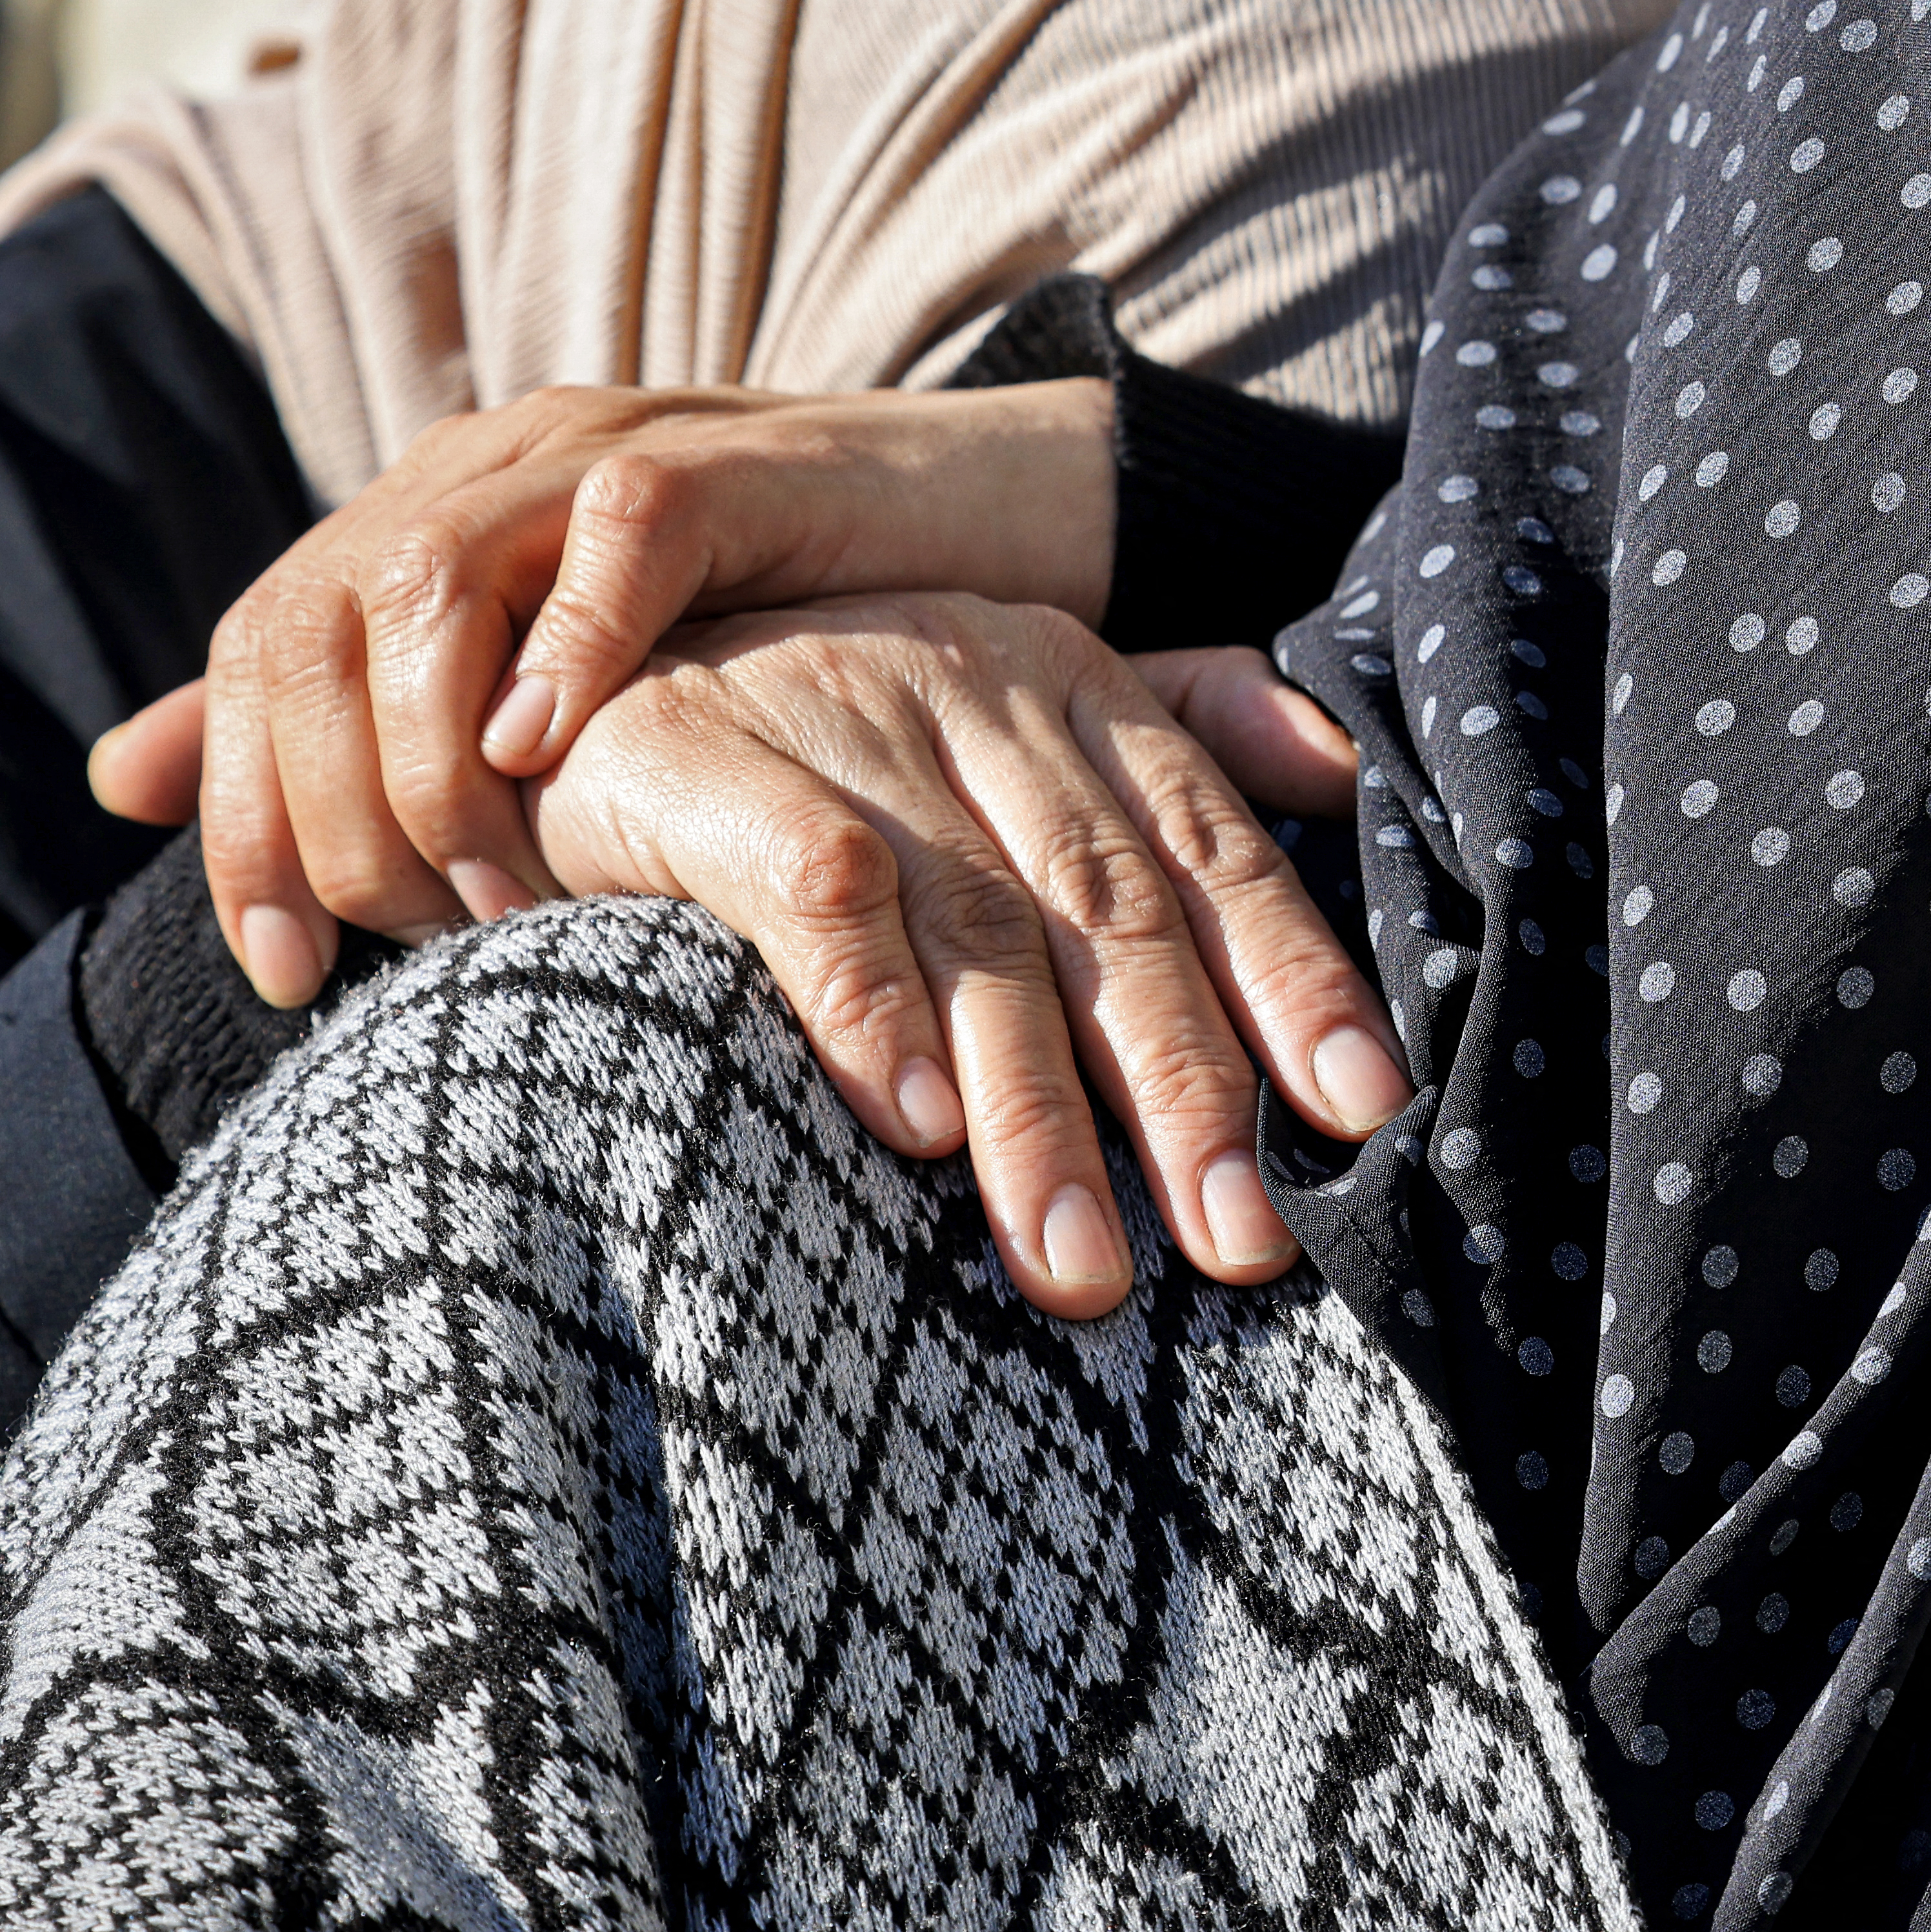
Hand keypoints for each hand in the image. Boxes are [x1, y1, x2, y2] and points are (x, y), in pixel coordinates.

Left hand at [88, 380, 1116, 1004]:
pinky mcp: (727, 461)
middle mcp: (481, 469)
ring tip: (489, 885)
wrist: (979, 525)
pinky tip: (555, 753)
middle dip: (322, 805)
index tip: (276, 971)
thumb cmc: (770, 634)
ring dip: (431, 752)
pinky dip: (568, 644)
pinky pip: (614, 534)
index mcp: (421, 522)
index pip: (253, 656)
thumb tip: (120, 782)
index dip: (237, 819)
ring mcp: (597, 451)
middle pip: (309, 624)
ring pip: (421, 578)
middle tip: (408, 937)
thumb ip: (342, 725)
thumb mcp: (545, 697)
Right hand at [525, 595, 1406, 1319]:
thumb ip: (1174, 733)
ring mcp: (844, 716)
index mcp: (1067, 684)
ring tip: (1084, 1266)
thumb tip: (1339, 771)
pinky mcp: (705, 761)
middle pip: (1112, 915)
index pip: (1211, 850)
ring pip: (980, 931)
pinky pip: (814, 891)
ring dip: (1037, 1111)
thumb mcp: (1003, 710)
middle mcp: (977, 689)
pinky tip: (916, 1126)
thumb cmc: (819, 733)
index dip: (1296, 981)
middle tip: (1241, 1244)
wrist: (568, 664)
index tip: (1362, 1116)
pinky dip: (872, 1006)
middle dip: (1186, 1091)